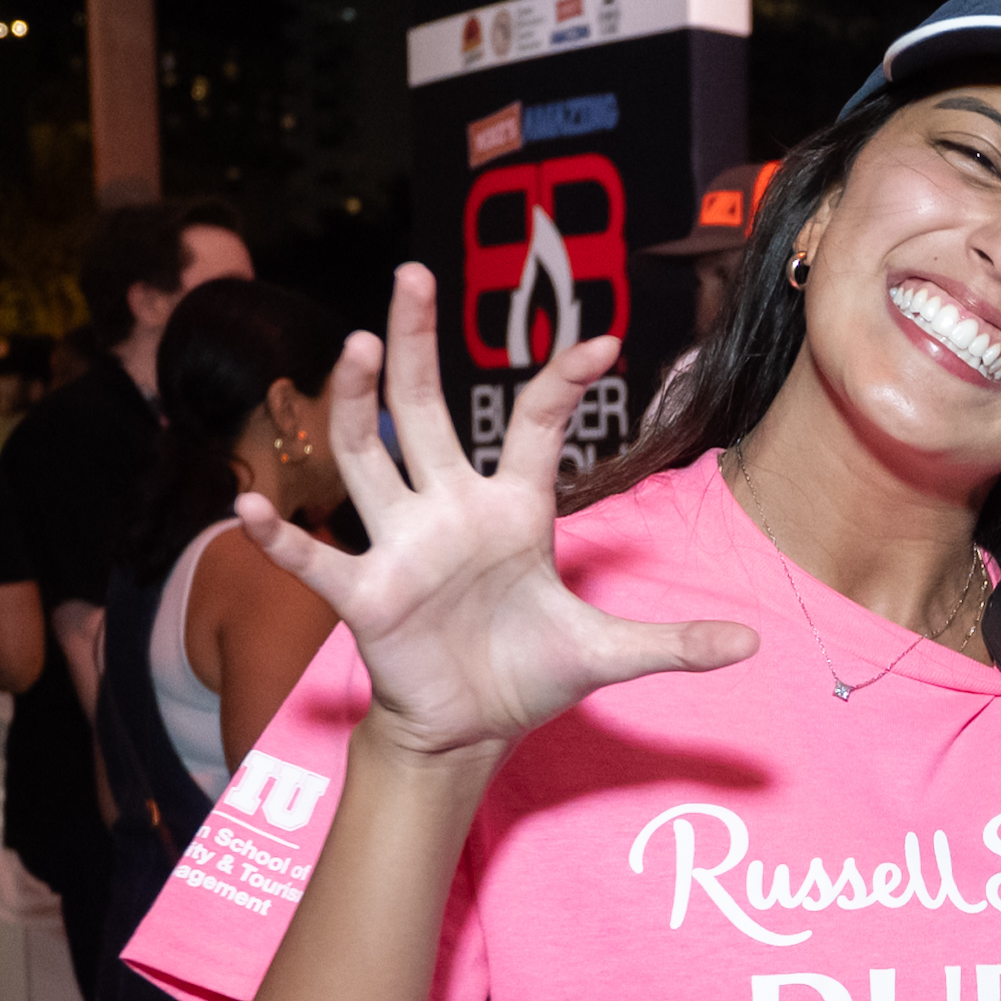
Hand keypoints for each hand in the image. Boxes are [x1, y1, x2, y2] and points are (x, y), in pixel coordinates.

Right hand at [232, 268, 755, 758]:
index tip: (602, 342)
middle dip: (417, 342)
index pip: (532, 424)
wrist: (471, 727)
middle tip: (411, 273)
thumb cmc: (528, 672)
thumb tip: (754, 645)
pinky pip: (314, 557)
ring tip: (355, 347)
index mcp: (511, 508)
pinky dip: (278, 535)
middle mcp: (448, 509)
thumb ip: (673, 644)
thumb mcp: (609, 654)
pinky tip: (246, 506)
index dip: (562, 381)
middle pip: (424, 410)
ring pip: (367, 457)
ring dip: (356, 404)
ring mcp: (401, 545)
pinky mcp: (365, 594)